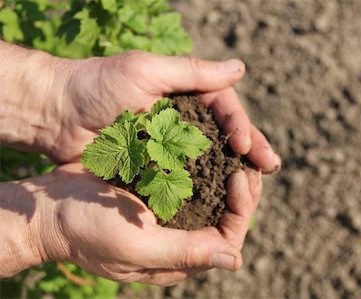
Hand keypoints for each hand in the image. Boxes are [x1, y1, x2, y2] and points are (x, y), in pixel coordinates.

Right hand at [0, 163, 261, 284]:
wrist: (49, 207)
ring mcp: (169, 214)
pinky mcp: (158, 193)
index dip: (243, 210)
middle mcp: (179, 237)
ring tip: (238, 149)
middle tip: (249, 160)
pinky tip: (211, 144)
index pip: (227, 239)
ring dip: (227, 174)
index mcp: (178, 257)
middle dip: (242, 191)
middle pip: (225, 217)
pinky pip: (190, 181)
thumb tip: (235, 260)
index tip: (243, 177)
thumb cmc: (88, 229)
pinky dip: (204, 164)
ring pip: (212, 197)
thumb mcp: (136, 245)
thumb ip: (184, 252)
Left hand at [45, 51, 280, 171]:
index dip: (240, 125)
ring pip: (209, 158)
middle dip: (248, 150)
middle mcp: (181, 119)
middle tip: (269, 166)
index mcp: (184, 93)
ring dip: (232, 171)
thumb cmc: (97, 85)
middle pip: (223, 135)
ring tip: (254, 186)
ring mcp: (169, 144)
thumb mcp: (145, 71)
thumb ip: (192, 72)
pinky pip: (184, 176)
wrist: (56, 115)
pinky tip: (221, 199)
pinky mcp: (155, 166)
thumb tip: (241, 69)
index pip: (223, 107)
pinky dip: (204, 187)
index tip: (247, 144)